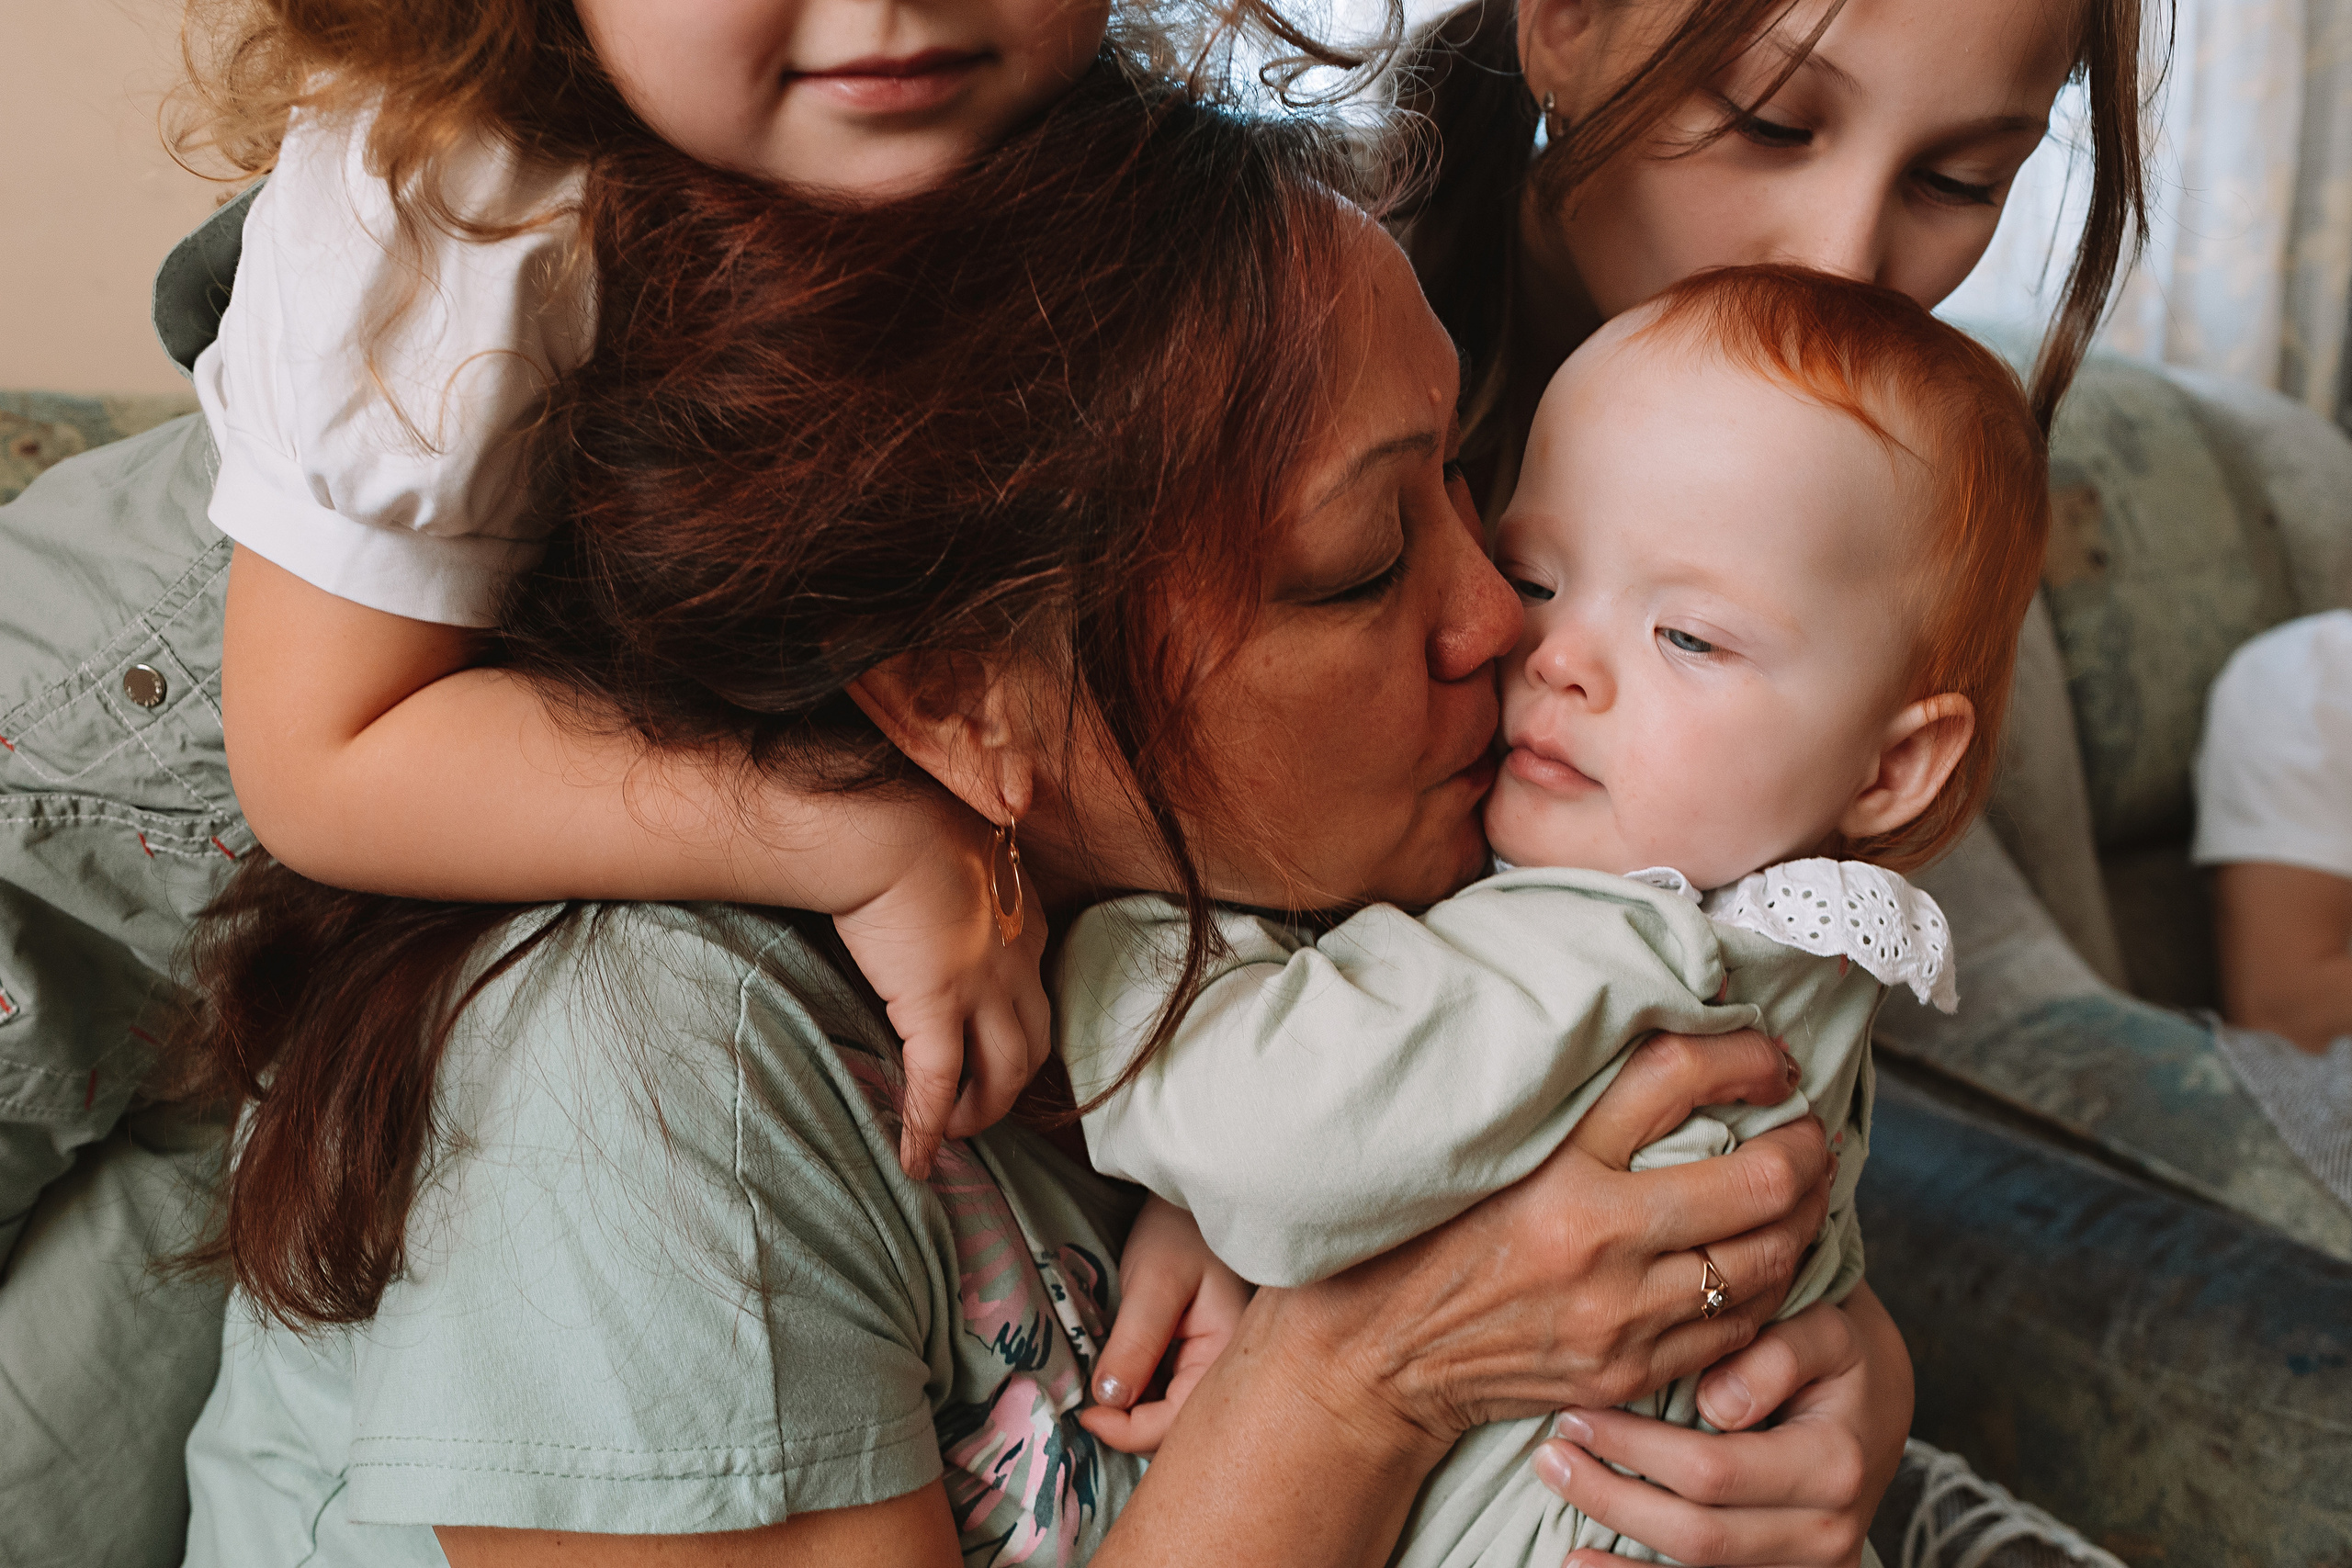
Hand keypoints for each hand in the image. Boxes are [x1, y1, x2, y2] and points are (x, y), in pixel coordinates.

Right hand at [834, 807, 1050, 1177]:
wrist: (883, 825)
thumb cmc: (903, 821)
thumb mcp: (952, 849)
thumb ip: (956, 883)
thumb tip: (928, 891)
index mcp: (1023, 919)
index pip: (1035, 989)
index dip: (1016, 1026)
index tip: (992, 1045)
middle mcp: (1018, 960)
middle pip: (1034, 1042)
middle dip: (1011, 1083)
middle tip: (981, 1104)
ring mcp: (985, 987)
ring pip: (1005, 1073)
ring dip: (983, 1111)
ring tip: (955, 1133)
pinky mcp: (939, 1007)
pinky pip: (940, 1083)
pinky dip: (930, 1124)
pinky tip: (915, 1155)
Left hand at [1080, 1197, 1252, 1454]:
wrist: (1188, 1200)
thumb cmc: (1179, 1231)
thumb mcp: (1154, 1283)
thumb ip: (1136, 1343)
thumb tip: (1111, 1402)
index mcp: (1228, 1355)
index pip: (1176, 1422)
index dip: (1128, 1429)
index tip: (1088, 1414)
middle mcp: (1225, 1368)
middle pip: (1176, 1427)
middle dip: (1131, 1427)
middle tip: (1091, 1408)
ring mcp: (1211, 1363)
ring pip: (1169, 1413)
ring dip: (1133, 1410)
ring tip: (1100, 1393)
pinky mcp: (1194, 1355)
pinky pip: (1167, 1391)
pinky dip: (1139, 1392)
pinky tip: (1119, 1376)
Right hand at [1284, 1029, 1830, 1442]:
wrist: (1375, 1360)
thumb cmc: (1415, 1239)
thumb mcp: (1475, 1149)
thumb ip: (1557, 1103)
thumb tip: (1638, 1038)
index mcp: (1554, 1166)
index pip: (1676, 1076)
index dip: (1741, 1051)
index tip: (1766, 1050)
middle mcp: (1599, 1239)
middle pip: (1759, 1178)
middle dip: (1808, 1145)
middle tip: (1810, 1126)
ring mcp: (1623, 1315)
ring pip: (1769, 1258)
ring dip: (1805, 1217)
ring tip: (1807, 1189)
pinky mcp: (1631, 1369)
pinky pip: (1741, 1326)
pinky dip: (1772, 1285)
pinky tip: (1770, 1258)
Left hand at [1535, 1286, 1912, 1566]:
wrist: (1875, 1409)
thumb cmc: (1836, 1356)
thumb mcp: (1825, 1330)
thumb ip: (1779, 1353)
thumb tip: (1718, 1406)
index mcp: (1834, 1464)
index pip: (1714, 1469)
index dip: (1635, 1449)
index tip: (1575, 1413)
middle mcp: (1829, 1532)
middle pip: (1700, 1535)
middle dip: (1612, 1499)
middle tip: (1549, 1457)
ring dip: (1620, 1562)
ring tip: (1560, 1530)